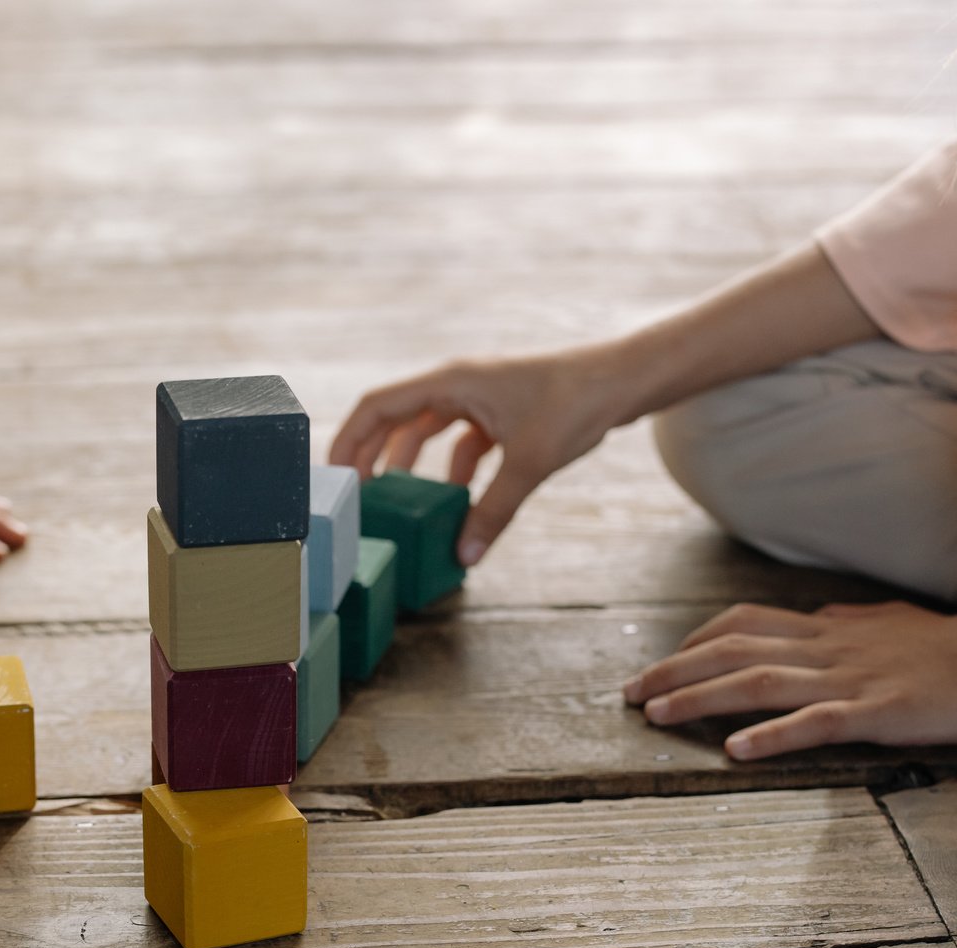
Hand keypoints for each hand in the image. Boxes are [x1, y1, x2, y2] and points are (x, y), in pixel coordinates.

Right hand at [329, 343, 647, 564]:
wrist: (622, 381)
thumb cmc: (575, 403)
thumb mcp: (529, 463)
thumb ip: (493, 512)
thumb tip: (464, 556)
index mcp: (450, 382)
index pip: (377, 406)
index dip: (348, 439)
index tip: (334, 476)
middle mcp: (456, 384)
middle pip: (395, 418)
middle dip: (371, 455)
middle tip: (355, 495)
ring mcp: (477, 396)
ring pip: (426, 429)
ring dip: (410, 463)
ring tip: (398, 500)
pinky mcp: (498, 411)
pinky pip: (459, 440)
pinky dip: (452, 467)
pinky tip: (457, 499)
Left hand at [622, 601, 956, 759]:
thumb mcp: (895, 626)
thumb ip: (854, 623)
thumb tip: (823, 617)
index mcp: (832, 630)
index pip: (746, 624)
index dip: (696, 641)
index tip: (660, 663)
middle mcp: (831, 649)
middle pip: (734, 650)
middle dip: (674, 670)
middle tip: (628, 694)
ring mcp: (853, 680)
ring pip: (760, 682)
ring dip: (701, 698)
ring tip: (655, 716)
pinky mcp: (881, 713)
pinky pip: (817, 722)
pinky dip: (772, 735)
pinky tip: (735, 750)